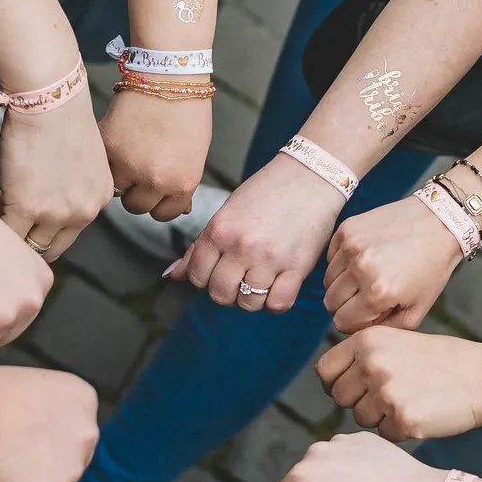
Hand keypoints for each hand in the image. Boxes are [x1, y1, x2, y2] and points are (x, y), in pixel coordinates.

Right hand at [0, 89, 113, 262]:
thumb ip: (70, 184)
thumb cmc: (60, 114)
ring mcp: (57, 213)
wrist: (50, 95)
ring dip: (9, 229)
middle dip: (28, 235)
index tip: (27, 204)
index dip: (45, 224)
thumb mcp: (81, 157)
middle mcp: (85, 211)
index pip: (71, 231)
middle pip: (53, 246)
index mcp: (100, 197)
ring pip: (30, 244)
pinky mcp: (28, 208)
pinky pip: (8, 232)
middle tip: (5, 209)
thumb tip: (41, 198)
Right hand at [0, 365, 98, 481]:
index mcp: (83, 399)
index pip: (74, 428)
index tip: (23, 434)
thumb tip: (38, 430)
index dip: (46, 436)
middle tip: (12, 456)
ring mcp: (72, 470)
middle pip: (72, 458)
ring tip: (1, 468)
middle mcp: (88, 435)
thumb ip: (47, 411)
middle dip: (47, 461)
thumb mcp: (31, 387)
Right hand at [100, 89, 211, 220]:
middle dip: (137, 192)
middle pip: (136, 207)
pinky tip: (116, 143)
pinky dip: (106, 159)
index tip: (155, 190)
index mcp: (182, 183)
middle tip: (138, 171)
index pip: (164, 214)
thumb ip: (183, 182)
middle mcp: (156, 180)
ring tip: (126, 156)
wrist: (168, 75)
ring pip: (115, 191)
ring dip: (119, 178)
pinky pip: (101, 167)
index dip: (159, 202)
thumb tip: (180, 207)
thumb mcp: (196, 153)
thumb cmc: (188, 110)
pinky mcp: (108, 148)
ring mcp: (129, 165)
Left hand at [171, 153, 347, 311]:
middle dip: (225, 291)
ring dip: (250, 298)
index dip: (203, 278)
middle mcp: (241, 246)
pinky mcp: (297, 267)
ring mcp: (270, 259)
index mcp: (219, 230)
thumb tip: (172, 275)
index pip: (196, 275)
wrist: (310, 176)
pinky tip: (277, 285)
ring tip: (258, 280)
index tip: (217, 270)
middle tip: (237, 276)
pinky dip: (274, 301)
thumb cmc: (266, 192)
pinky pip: (277, 304)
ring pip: (247, 303)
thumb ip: (200, 246)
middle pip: (219, 294)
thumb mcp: (226, 213)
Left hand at [318, 327, 481, 438]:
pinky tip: (421, 414)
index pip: (325, 370)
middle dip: (357, 402)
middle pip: (339, 397)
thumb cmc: (443, 360)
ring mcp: (386, 393)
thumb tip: (334, 379)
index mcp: (368, 341)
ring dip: (378, 417)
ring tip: (408, 402)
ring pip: (360, 418)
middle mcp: (372, 364)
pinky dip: (398, 430)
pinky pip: (384, 433)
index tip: (349, 389)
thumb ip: (365, 356)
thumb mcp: (399, 341)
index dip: (335, 383)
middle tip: (386, 398)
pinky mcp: (402, 420)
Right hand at [323, 196, 461, 331]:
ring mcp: (351, 246)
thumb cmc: (431, 267)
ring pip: (327, 281)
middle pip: (330, 302)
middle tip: (367, 296)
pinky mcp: (347, 229)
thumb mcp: (417, 309)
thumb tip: (360, 329)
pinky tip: (364, 259)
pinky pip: (330, 257)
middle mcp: (361, 269)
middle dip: (347, 305)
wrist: (439, 223)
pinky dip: (342, 263)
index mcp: (378, 293)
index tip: (370, 313)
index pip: (342, 323)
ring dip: (344, 283)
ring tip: (367, 276)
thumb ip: (386, 328)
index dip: (356, 322)